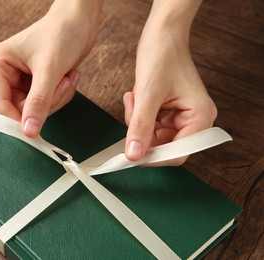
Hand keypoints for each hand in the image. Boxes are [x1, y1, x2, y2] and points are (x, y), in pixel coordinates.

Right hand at [0, 0, 102, 136]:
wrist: (80, 21)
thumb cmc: (61, 33)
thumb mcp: (49, 69)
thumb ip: (38, 102)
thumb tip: (29, 130)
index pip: (0, 104)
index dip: (17, 120)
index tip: (33, 132)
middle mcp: (7, 73)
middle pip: (20, 109)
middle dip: (47, 103)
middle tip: (61, 86)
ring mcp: (22, 79)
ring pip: (36, 109)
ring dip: (57, 98)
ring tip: (66, 77)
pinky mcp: (37, 83)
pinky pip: (47, 103)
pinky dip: (61, 95)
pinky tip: (68, 77)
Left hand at [124, 0, 216, 164]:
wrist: (161, 35)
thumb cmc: (163, 56)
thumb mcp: (148, 94)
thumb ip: (140, 127)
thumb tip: (133, 155)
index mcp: (200, 117)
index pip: (178, 154)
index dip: (153, 157)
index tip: (131, 155)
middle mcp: (194, 120)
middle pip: (163, 146)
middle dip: (142, 132)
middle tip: (132, 113)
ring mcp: (180, 116)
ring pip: (152, 136)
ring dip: (137, 121)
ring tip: (134, 99)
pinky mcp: (168, 111)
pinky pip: (149, 124)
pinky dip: (137, 114)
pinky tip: (136, 96)